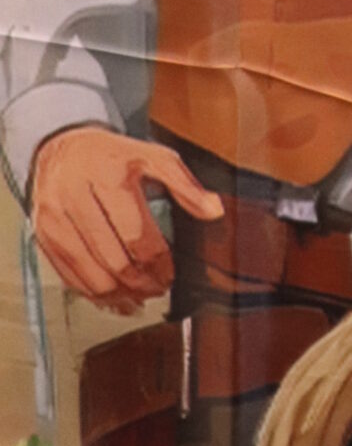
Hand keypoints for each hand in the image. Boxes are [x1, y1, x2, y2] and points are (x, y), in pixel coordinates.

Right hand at [30, 127, 221, 312]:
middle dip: (141, 283)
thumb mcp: (153, 157)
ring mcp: (56, 220)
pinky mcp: (44, 237)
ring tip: (139, 297)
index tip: (170, 273)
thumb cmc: (111, 156)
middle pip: (113, 260)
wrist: (63, 148)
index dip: (157, 263)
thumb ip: (185, 185)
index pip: (136, 235)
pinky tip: (113, 296)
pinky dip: (93, 294)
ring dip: (118, 295)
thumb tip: (214, 210)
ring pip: (90, 275)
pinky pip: (69, 277)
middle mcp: (76, 198)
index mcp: (108, 176)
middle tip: (158, 289)